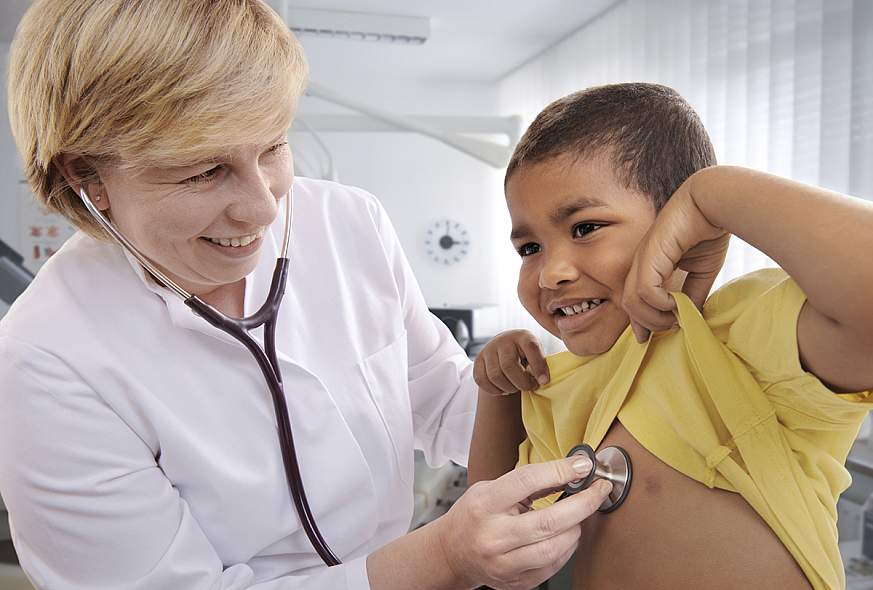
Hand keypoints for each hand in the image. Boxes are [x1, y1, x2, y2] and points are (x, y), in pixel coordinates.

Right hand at [436, 456, 611, 589]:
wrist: (452, 552)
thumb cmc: (474, 515)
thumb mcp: (490, 489)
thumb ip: (527, 482)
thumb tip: (570, 470)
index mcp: (484, 505)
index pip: (527, 481)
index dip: (559, 470)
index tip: (582, 465)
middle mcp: (493, 536)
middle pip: (549, 521)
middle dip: (583, 504)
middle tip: (599, 490)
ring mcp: (503, 563)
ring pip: (554, 548)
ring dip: (576, 529)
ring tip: (580, 516)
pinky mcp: (515, 582)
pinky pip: (552, 567)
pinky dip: (567, 548)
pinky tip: (567, 535)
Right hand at [474, 330, 548, 394]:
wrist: (505, 346)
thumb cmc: (525, 354)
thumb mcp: (536, 353)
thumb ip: (541, 363)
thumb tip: (542, 381)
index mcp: (523, 336)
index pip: (531, 348)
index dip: (539, 367)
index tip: (544, 382)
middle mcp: (503, 340)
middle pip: (508, 366)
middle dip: (521, 383)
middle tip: (529, 387)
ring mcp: (488, 349)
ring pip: (494, 376)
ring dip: (508, 388)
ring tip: (516, 387)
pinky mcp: (478, 360)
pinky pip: (481, 380)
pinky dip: (494, 390)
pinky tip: (503, 389)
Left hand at [622, 177, 730, 341]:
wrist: (711, 202)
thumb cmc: (707, 231)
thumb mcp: (700, 271)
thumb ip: (692, 293)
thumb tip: (691, 318)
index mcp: (649, 265)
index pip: (634, 298)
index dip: (641, 321)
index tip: (648, 338)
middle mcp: (641, 262)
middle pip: (629, 304)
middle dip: (648, 323)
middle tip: (671, 328)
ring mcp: (643, 258)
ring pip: (633, 301)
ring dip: (654, 317)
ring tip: (674, 318)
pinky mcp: (651, 255)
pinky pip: (645, 290)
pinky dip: (659, 303)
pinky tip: (674, 303)